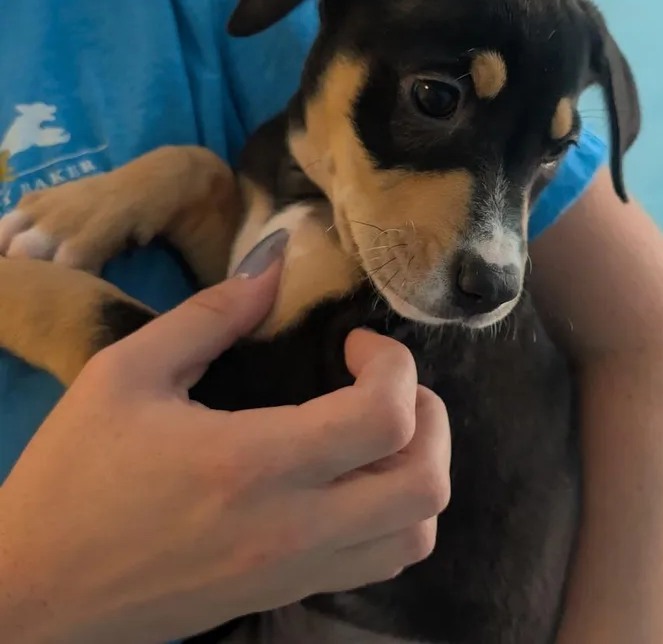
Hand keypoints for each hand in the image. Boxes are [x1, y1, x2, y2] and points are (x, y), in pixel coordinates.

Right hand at [0, 250, 450, 642]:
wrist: (33, 595)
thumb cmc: (74, 476)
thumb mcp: (126, 374)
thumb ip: (212, 313)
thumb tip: (276, 259)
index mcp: (251, 462)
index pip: (386, 417)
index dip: (394, 365)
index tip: (355, 344)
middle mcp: (291, 527)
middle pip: (425, 482)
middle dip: (431, 418)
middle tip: (386, 384)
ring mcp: (296, 571)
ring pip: (418, 533)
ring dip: (420, 469)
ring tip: (380, 431)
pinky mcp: (287, 596)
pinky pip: (382, 563)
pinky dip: (396, 516)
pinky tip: (356, 479)